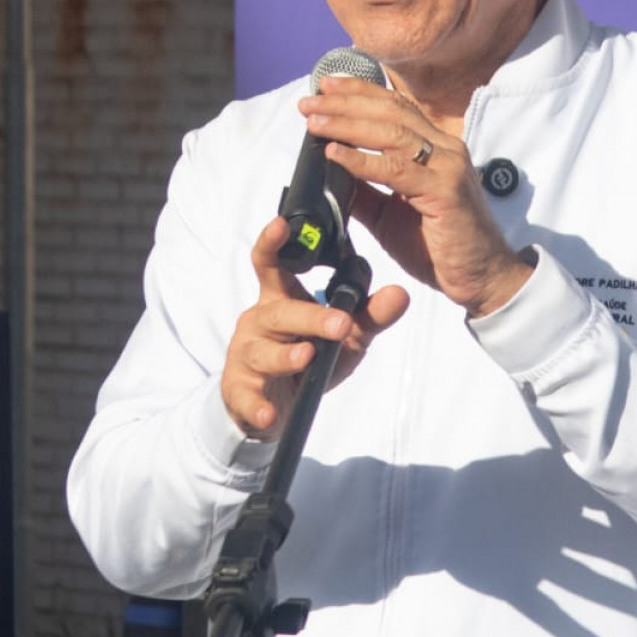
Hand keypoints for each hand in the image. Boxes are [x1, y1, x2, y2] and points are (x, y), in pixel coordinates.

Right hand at [222, 216, 410, 437]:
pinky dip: (257, 405)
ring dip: (285, 355)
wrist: (271, 406)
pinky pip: (245, 396)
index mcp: (281, 298)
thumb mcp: (345, 337)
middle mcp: (259, 320)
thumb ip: (370, 315)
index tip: (281, 223)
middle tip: (340, 322)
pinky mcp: (237, 390)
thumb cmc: (306, 359)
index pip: (273, 264)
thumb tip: (400, 294)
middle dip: (310, 316)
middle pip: (279, 311)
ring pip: (262, 351)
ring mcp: (245, 355)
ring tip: (307, 357)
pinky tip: (269, 412)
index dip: (273, 242)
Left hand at [302, 76, 534, 318]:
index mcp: (436, 149)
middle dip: (346, 102)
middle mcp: (445, 149)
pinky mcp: (445, 191)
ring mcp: (448, 167)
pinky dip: (362, 160)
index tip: (326, 85)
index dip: (360, 92)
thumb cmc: (439, 246)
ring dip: (348, 124)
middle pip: (391, 112)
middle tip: (309, 100)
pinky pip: (396, 170)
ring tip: (315, 122)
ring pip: (392, 133)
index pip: (396, 107)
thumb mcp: (390, 214)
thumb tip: (327, 173)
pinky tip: (336, 154)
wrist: (481, 277)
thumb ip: (364, 190)